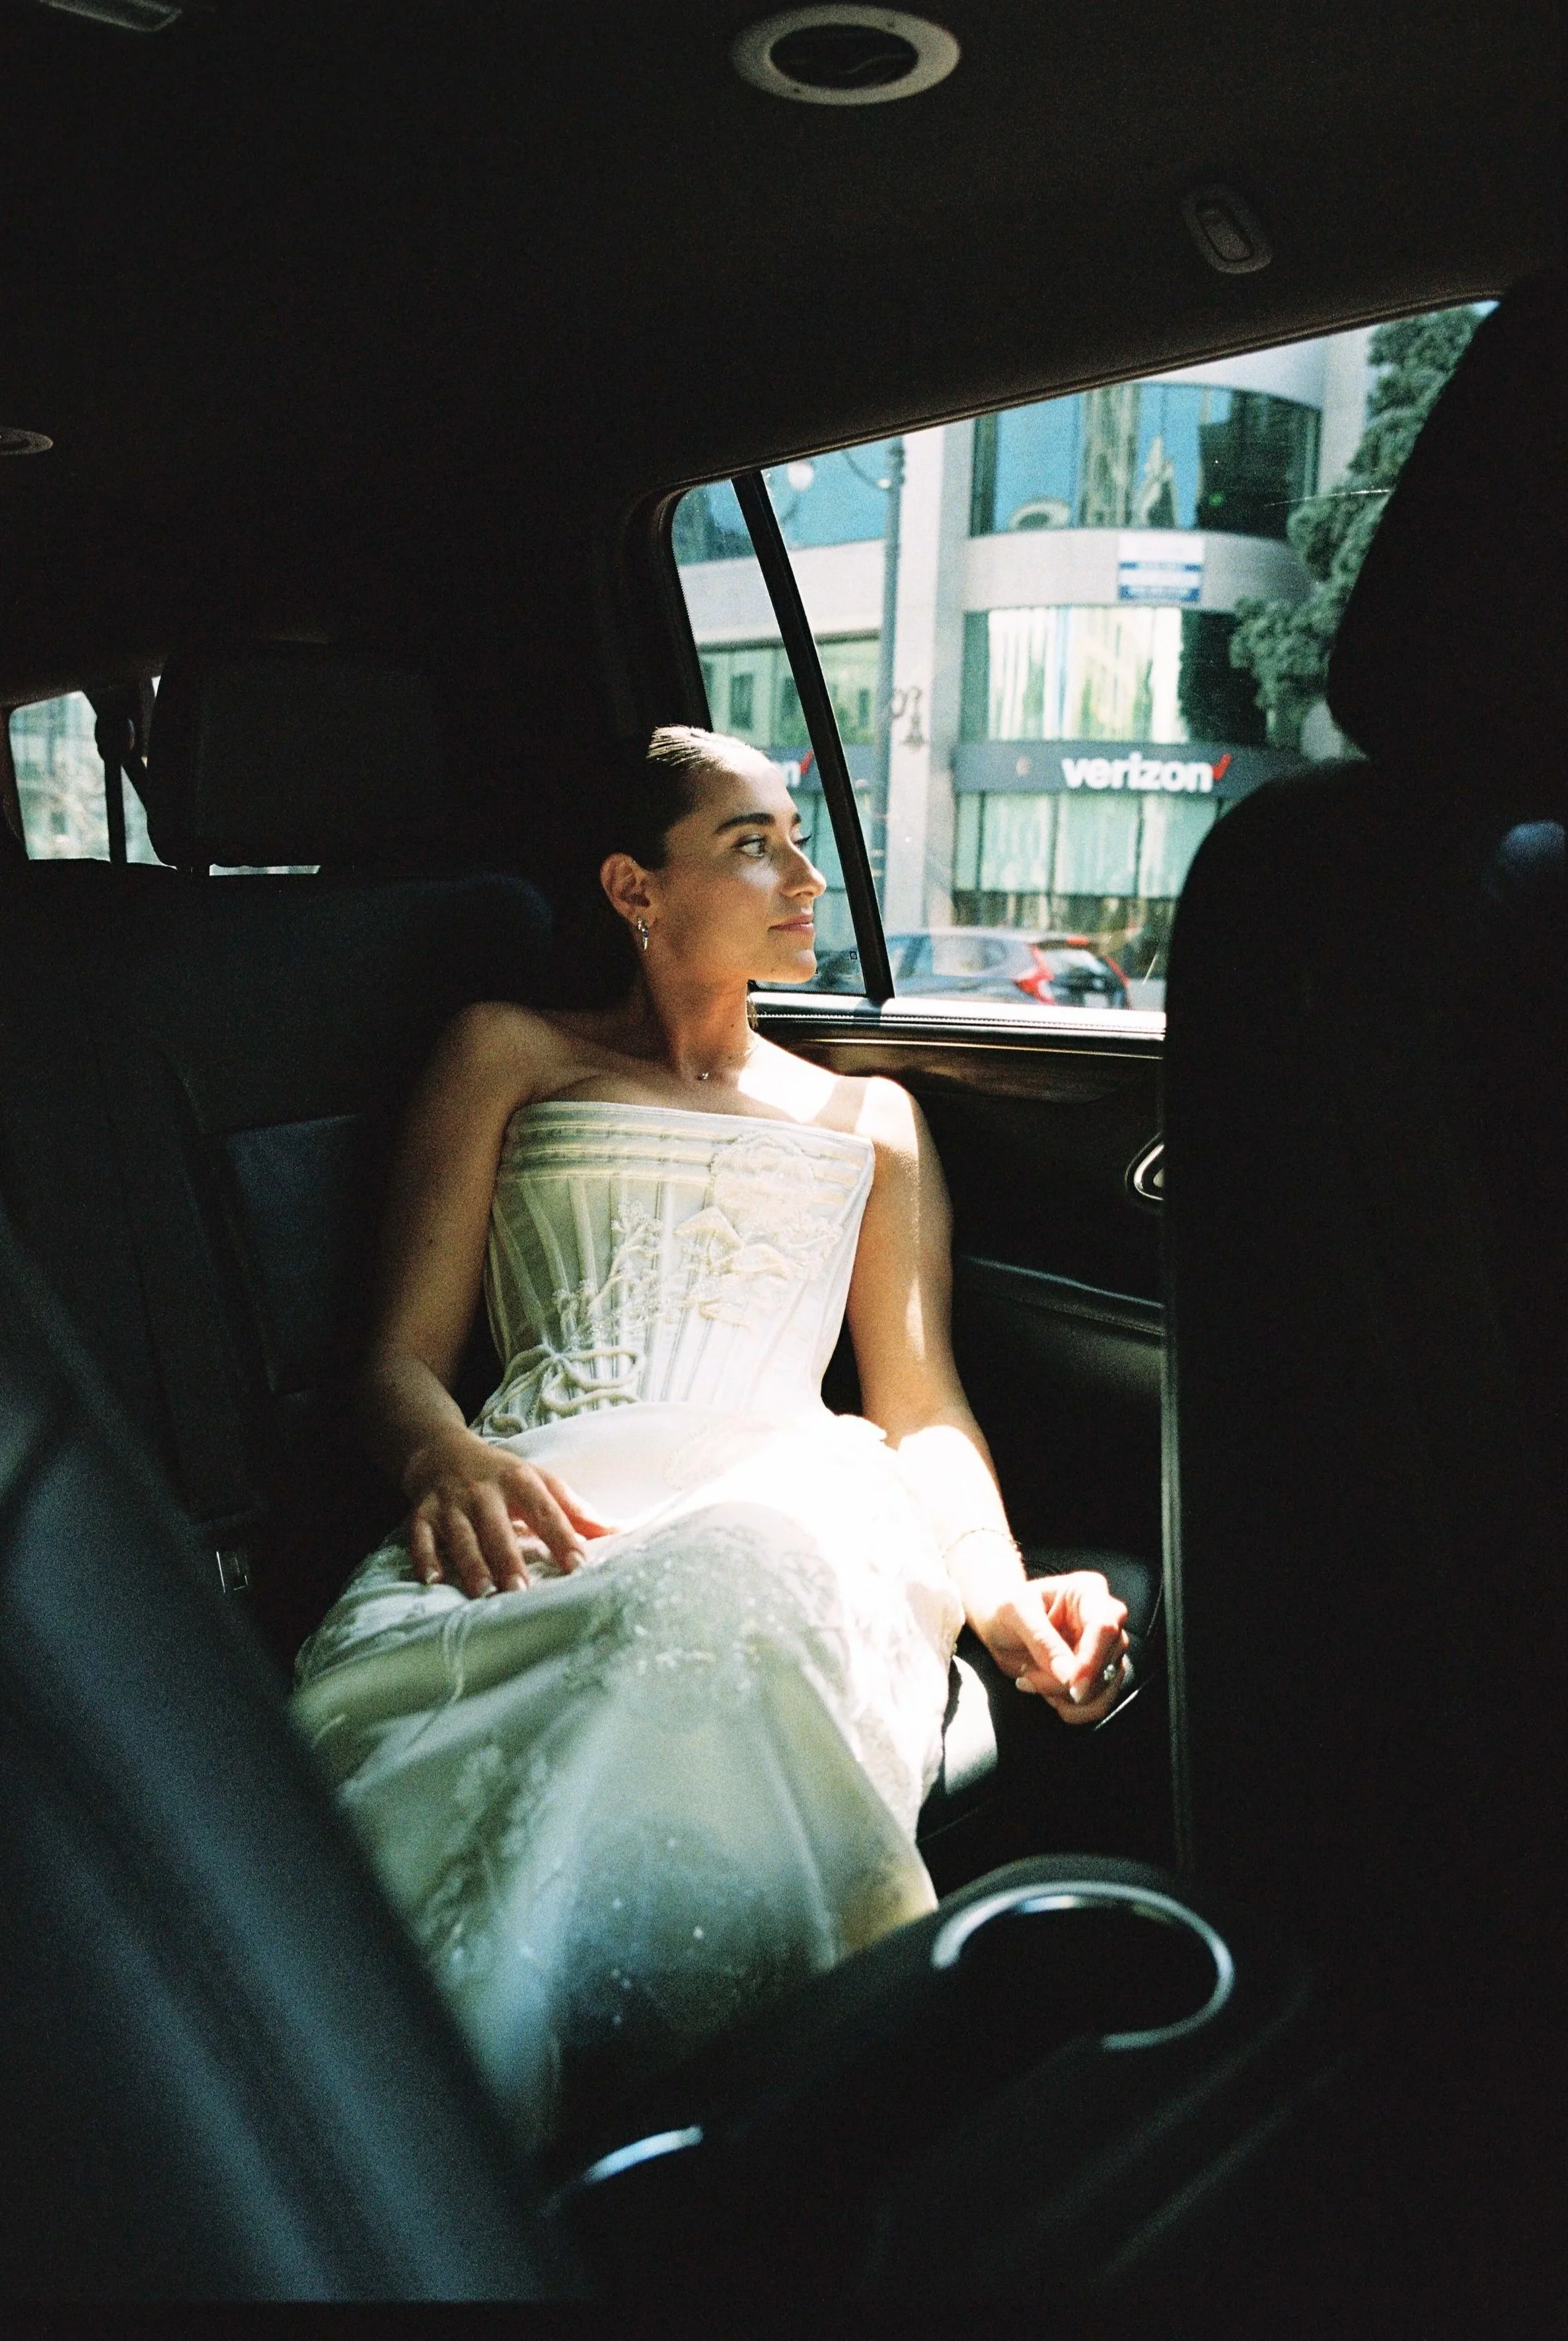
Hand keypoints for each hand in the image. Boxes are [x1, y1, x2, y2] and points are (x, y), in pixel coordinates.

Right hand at [404, 1429, 618, 1597]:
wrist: (442, 1450)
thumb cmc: (501, 1475)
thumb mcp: (538, 1481)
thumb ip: (573, 1509)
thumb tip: (616, 1531)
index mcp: (519, 1480)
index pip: (546, 1510)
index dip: (563, 1537)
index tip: (578, 1564)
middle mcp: (484, 1490)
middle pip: (498, 1527)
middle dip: (508, 1558)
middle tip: (521, 1590)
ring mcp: (451, 1502)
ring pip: (461, 1535)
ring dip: (471, 1563)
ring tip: (482, 1592)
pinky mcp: (422, 1512)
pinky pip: (420, 1536)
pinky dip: (424, 1557)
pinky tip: (431, 1579)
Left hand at [975, 1571, 1129, 1726]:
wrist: (999, 1625)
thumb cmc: (1006, 1610)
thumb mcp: (1016, 1614)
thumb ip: (1043, 1642)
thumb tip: (1070, 1676)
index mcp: (1088, 1591)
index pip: (1105, 1627)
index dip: (1091, 1660)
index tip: (1072, 1687)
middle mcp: (1107, 1617)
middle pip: (1108, 1661)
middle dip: (1068, 1683)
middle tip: (1028, 1678)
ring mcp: (1107, 1647)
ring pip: (1106, 1687)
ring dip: (1067, 1698)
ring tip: (1032, 1681)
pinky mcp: (1101, 1673)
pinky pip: (1099, 1703)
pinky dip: (1073, 1709)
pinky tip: (1047, 1695)